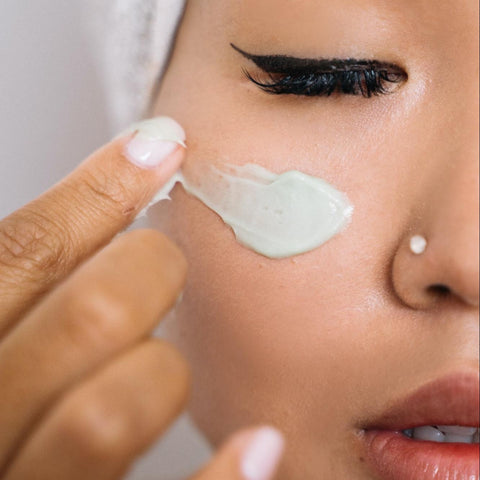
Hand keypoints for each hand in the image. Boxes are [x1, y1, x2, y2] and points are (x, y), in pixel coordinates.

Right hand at [0, 117, 284, 479]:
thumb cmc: (5, 407)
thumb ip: (34, 287)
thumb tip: (123, 173)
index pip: (22, 251)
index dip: (94, 188)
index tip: (162, 145)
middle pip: (87, 315)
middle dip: (150, 272)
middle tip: (167, 264)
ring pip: (112, 410)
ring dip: (164, 370)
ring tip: (167, 363)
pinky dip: (220, 477)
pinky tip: (260, 443)